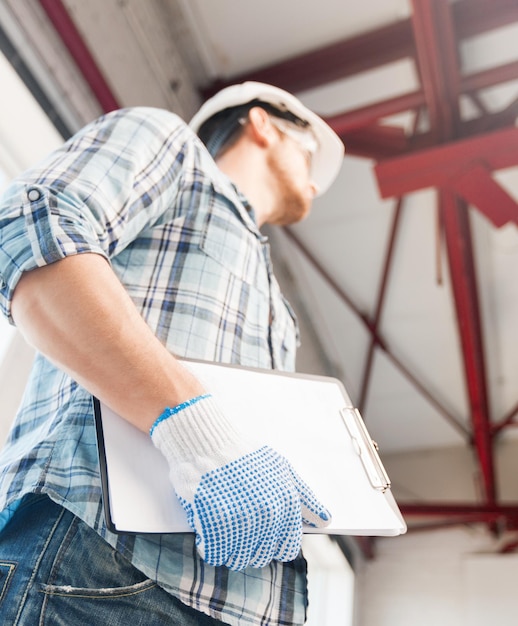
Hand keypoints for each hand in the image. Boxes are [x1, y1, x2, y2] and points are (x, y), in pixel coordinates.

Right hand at [150, 394, 330, 570]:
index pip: (286, 549)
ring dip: (228, 549)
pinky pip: (214, 554)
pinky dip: (208, 546)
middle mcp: (268, 515)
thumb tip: (325, 520)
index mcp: (287, 504)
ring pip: (237, 559)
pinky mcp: (214, 523)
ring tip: (221, 525)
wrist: (208, 441)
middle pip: (260, 557)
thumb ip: (305, 498)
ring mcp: (241, 520)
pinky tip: (207, 527)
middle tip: (236, 525)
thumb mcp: (283, 469)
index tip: (260, 534)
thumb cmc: (244, 454)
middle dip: (249, 547)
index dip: (272, 544)